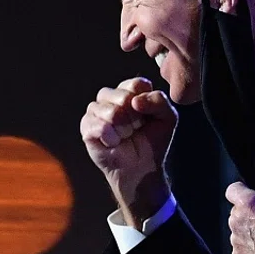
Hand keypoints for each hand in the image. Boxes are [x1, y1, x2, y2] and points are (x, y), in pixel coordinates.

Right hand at [80, 77, 177, 226]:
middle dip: (135, 118)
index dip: (146, 103)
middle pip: (123, 96)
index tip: (148, 117)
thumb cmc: (153, 142)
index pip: (137, 84)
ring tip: (125, 137)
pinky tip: (114, 142)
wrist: (141, 168)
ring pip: (110, 111)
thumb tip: (135, 101)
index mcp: (130, 91)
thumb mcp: (168, 118)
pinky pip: (98, 125)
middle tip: (136, 130)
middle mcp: (111, 97)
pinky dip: (111, 137)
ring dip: (124, 129)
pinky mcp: (86, 127)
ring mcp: (96, 111)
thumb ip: (159, 101)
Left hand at [225, 182, 254, 253]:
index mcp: (249, 203)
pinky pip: (240, 247)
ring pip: (237, 230)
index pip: (233, 190)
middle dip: (248, 213)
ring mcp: (236, 240)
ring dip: (248, 231)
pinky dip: (248, 248)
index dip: (242, 191)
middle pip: (236, 211)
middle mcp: (238, 221)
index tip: (248, 194)